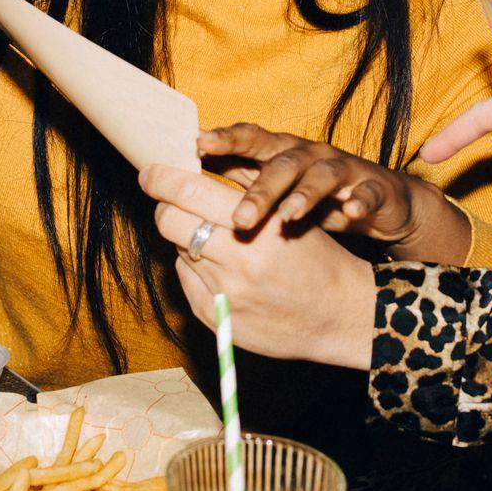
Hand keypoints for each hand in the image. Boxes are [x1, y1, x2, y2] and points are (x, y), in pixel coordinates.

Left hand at [139, 165, 375, 370]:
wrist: (340, 313)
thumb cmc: (315, 255)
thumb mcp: (287, 213)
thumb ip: (240, 195)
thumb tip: (189, 173)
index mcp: (258, 223)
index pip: (188, 192)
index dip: (162, 178)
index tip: (151, 171)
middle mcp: (238, 259)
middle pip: (170, 220)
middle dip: (165, 205)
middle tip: (167, 198)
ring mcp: (226, 293)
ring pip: (178, 249)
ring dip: (184, 237)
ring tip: (205, 234)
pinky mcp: (218, 319)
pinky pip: (186, 281)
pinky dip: (194, 267)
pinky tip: (217, 266)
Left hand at [199, 123, 470, 263]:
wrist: (379, 202)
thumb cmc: (313, 194)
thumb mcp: (274, 184)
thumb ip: (234, 179)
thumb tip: (176, 181)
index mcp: (280, 151)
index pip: (248, 139)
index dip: (224, 139)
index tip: (196, 145)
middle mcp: (309, 153)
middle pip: (281, 162)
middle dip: (259, 189)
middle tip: (239, 218)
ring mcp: (343, 168)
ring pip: (321, 176)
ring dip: (304, 195)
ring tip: (288, 218)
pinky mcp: (374, 187)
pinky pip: (367, 192)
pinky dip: (360, 201)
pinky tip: (351, 214)